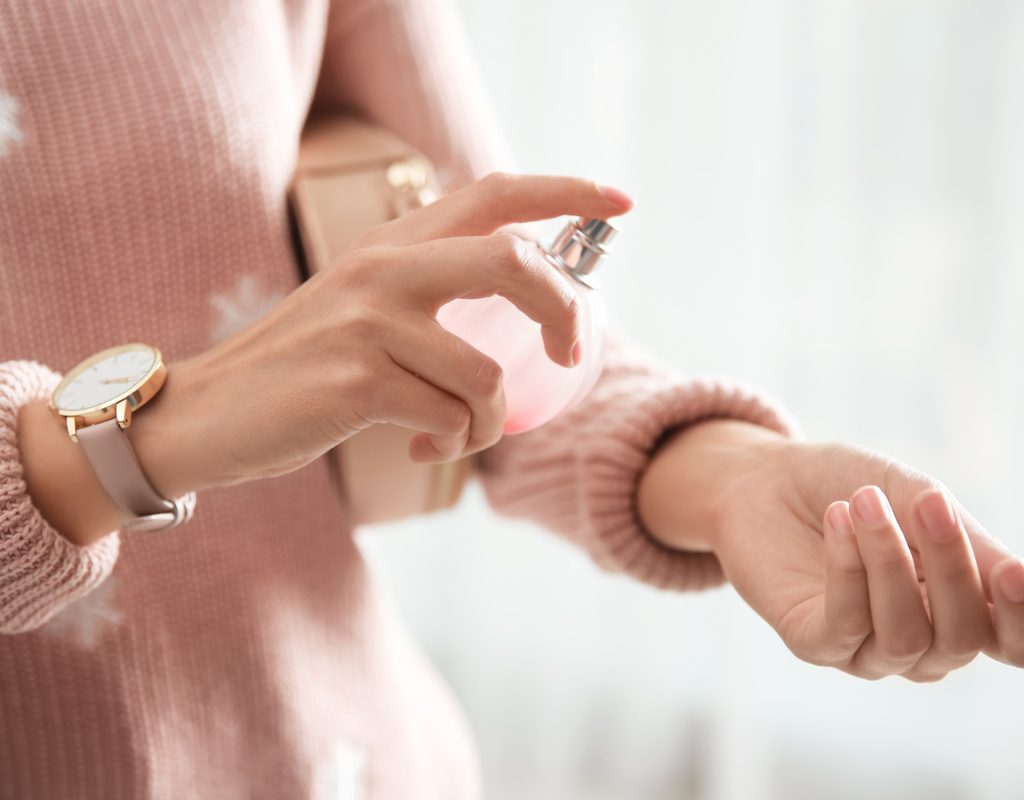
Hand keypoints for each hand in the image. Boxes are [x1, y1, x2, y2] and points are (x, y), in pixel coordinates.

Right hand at [133, 173, 632, 496]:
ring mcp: (369, 321)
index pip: (493, 193)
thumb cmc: (301, 369)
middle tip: (570, 355)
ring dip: (488, 424)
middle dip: (562, 313)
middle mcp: (384, 268)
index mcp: (393, 244)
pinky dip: (450, 447)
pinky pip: (450, 421)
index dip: (564, 192)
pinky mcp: (356, 380)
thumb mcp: (364, 308)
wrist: (207, 414)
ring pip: (486, 376)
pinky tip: (419, 453)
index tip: (620, 202)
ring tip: (457, 439)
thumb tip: (522, 308)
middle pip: (512, 263)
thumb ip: (430, 293)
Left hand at [638, 420, 1023, 680]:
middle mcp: (917, 641)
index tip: (1015, 573)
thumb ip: (966, 541)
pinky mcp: (813, 642)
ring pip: (904, 634)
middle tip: (930, 503)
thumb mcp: (916, 497)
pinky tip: (838, 518)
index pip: (1009, 642)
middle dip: (952, 568)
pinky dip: (847, 568)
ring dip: (889, 561)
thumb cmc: (850, 485)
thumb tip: (1020, 576)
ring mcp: (864, 649)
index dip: (1020, 619)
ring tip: (864, 499)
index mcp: (956, 609)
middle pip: (961, 638)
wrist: (766, 479)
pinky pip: (845, 623)